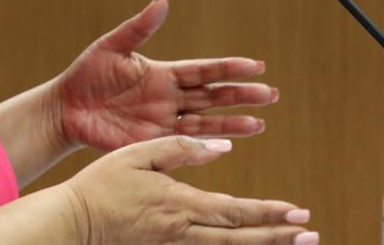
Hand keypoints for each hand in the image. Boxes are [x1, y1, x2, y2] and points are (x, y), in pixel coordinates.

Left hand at [56, 0, 278, 151]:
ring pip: (206, 123)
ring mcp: (164, 122)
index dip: (230, 68)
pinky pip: (184, 145)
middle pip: (214, 97)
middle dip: (242, 96)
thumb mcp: (113, 46)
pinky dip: (207, 146)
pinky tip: (229, 146)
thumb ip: (141, 26)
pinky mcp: (152, 143)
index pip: (205, 70)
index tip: (257, 65)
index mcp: (165, 73)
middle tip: (271, 95)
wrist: (65, 108)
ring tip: (260, 124)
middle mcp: (171, 98)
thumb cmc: (87, 74)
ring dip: (233, 124)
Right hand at [63, 136, 317, 244]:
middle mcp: (182, 233)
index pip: (235, 211)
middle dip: (279, 238)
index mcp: (179, 204)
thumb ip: (179, 148)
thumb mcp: (137, 153)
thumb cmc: (100, 185)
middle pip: (240, 238)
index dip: (269, 213)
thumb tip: (220, 147)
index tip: (298, 212)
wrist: (71, 224)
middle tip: (312, 235)